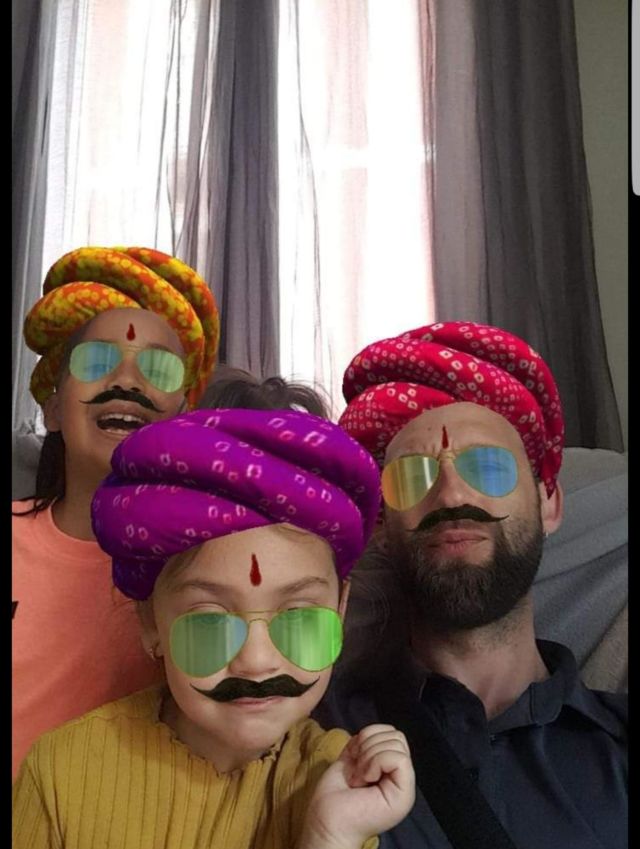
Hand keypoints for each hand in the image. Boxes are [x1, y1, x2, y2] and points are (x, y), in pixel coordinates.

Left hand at [299, 724, 414, 848]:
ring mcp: (405, 787)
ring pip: (397, 744)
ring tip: (360, 777)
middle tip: (357, 770)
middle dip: (370, 745)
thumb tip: (373, 731)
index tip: (354, 759)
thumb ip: (364, 744)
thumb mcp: (350, 759)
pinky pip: (398, 758)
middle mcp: (401, 777)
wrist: (327, 823)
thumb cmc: (334, 796)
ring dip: (370, 755)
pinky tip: (365, 779)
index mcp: (390, 768)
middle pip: (397, 735)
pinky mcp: (404, 795)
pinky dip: (376, 762)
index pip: (392, 733)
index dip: (369, 736)